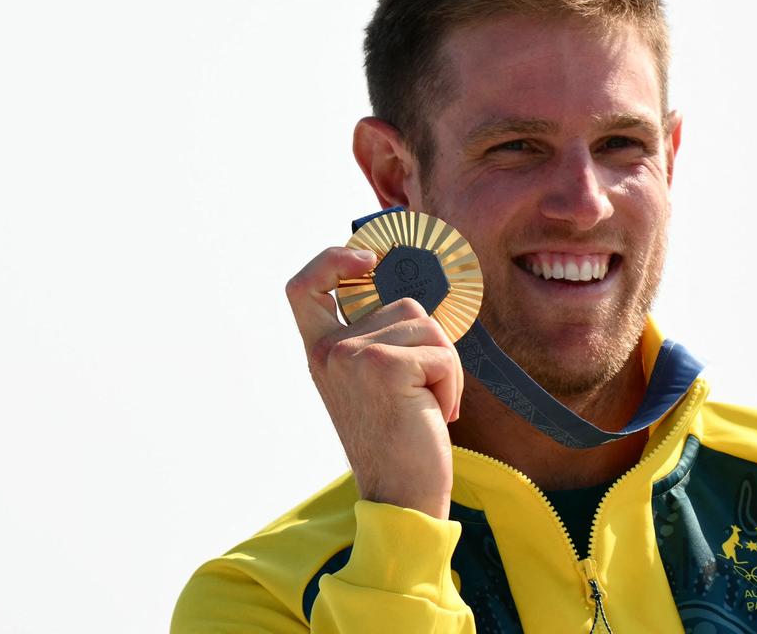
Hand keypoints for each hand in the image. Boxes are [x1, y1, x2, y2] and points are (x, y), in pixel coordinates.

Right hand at [286, 247, 462, 519]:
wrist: (400, 498)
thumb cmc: (397, 440)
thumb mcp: (370, 383)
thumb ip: (374, 340)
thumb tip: (406, 295)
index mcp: (320, 352)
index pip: (304, 287)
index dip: (332, 260)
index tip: (368, 259)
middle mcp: (329, 351)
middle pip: (403, 304)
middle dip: (431, 343)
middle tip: (424, 391)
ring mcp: (352, 356)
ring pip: (428, 326)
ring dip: (444, 365)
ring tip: (427, 405)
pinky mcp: (385, 367)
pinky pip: (442, 354)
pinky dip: (451, 384)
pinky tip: (436, 414)